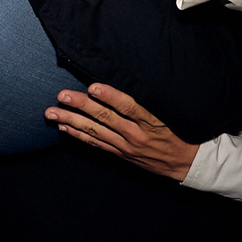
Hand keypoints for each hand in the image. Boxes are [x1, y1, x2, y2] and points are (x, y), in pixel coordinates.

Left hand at [45, 83, 199, 180]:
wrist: (189, 163)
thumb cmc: (182, 131)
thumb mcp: (172, 113)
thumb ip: (151, 100)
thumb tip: (129, 77)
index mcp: (152, 121)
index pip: (129, 106)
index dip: (110, 96)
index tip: (93, 86)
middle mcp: (136, 134)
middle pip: (105, 118)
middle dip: (80, 106)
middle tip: (61, 95)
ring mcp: (127, 146)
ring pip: (95, 132)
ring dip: (71, 122)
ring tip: (52, 113)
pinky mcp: (121, 155)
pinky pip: (96, 144)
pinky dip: (79, 135)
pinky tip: (64, 128)